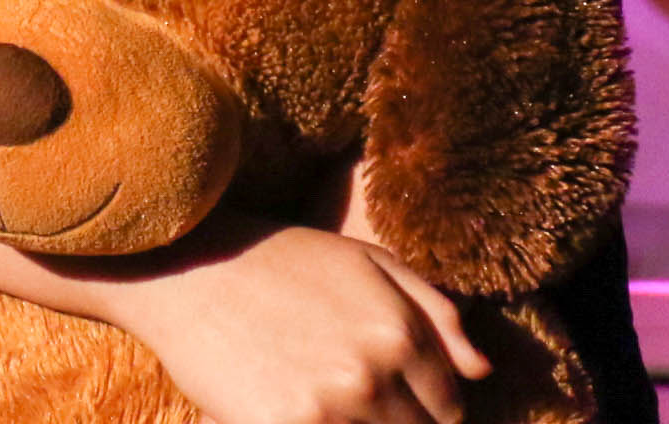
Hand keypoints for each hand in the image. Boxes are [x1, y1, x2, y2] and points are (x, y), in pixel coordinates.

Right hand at [105, 216, 488, 423]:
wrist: (186, 268)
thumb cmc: (279, 260)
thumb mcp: (366, 262)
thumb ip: (435, 313)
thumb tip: (483, 370)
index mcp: (400, 332)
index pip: (450, 409)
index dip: (427, 410)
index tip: (395, 402)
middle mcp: (372, 375)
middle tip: (353, 401)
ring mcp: (328, 408)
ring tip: (324, 400)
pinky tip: (297, 411)